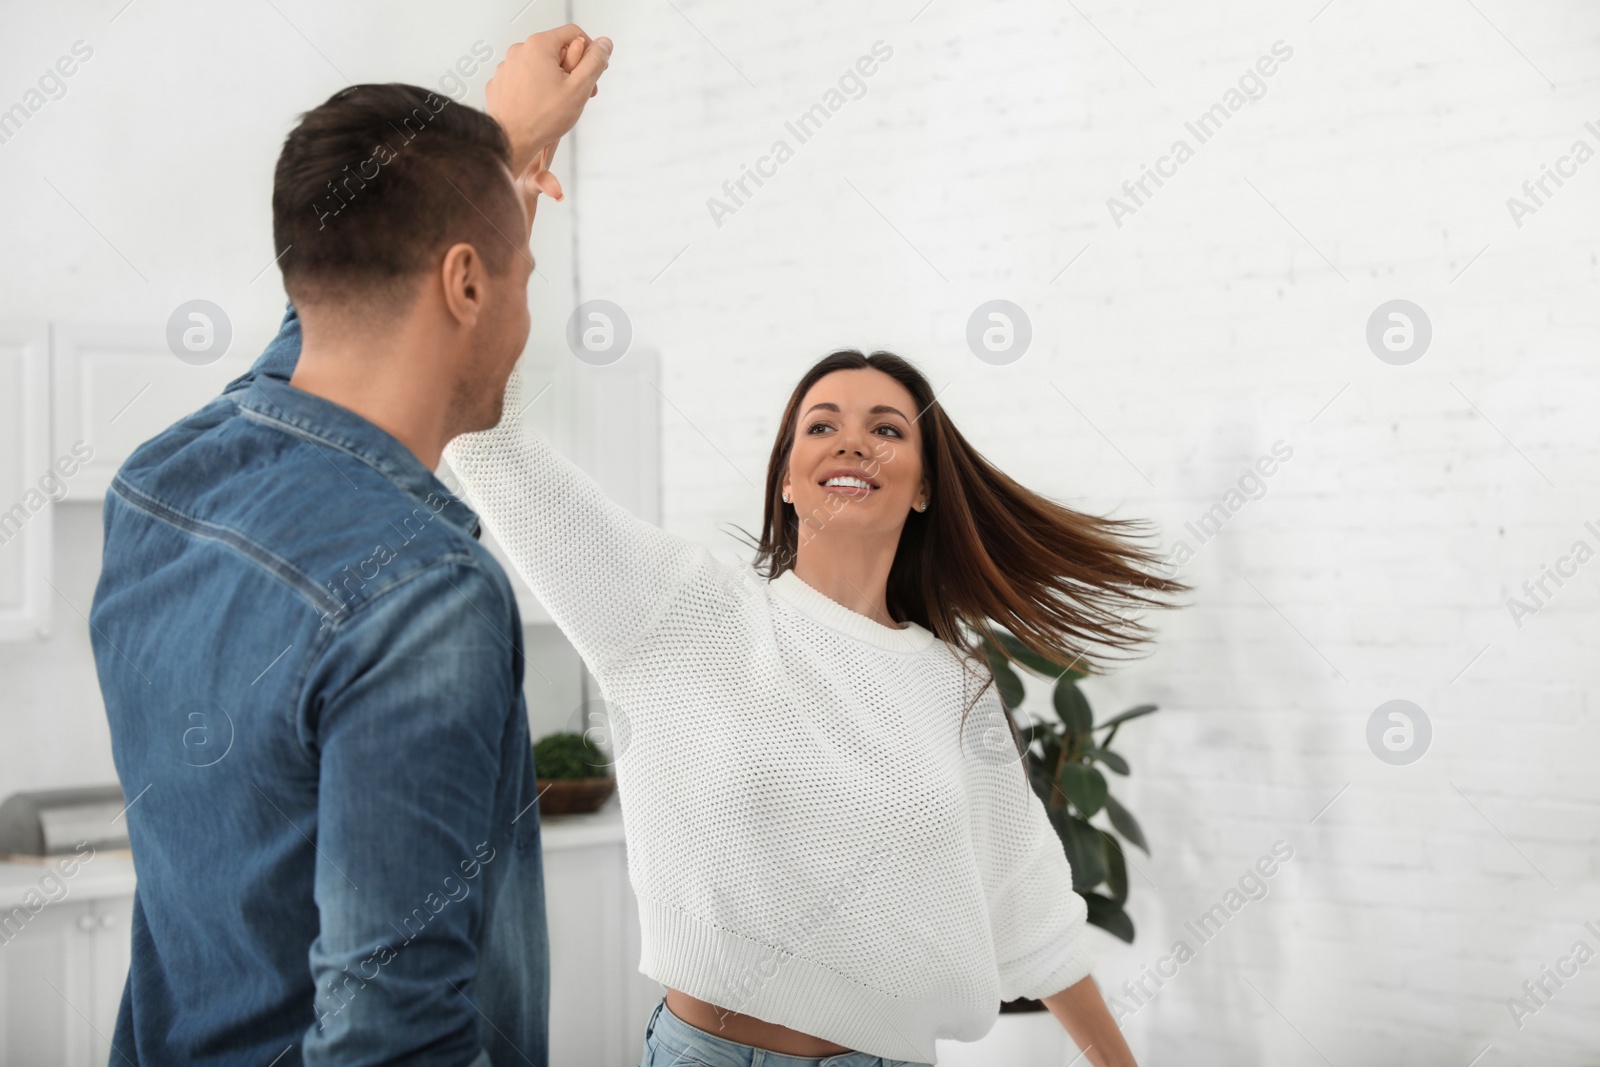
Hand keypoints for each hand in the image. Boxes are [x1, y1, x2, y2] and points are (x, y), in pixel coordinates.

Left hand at [486, 24, 611, 182]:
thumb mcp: (579, 88)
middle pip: (556, 50)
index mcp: (539, 46)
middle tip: (579, 93)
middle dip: (572, 69)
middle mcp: (519, 51)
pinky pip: (525, 78)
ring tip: (559, 103)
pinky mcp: (501, 82)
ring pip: (540, 65)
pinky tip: (541, 105)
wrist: (511, 141)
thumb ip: (595, 62)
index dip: (590, 51)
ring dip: (554, 79)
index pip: (574, 34)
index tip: (593, 69)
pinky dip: (536, 88)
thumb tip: (604, 45)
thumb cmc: (541, 118)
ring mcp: (507, 66)